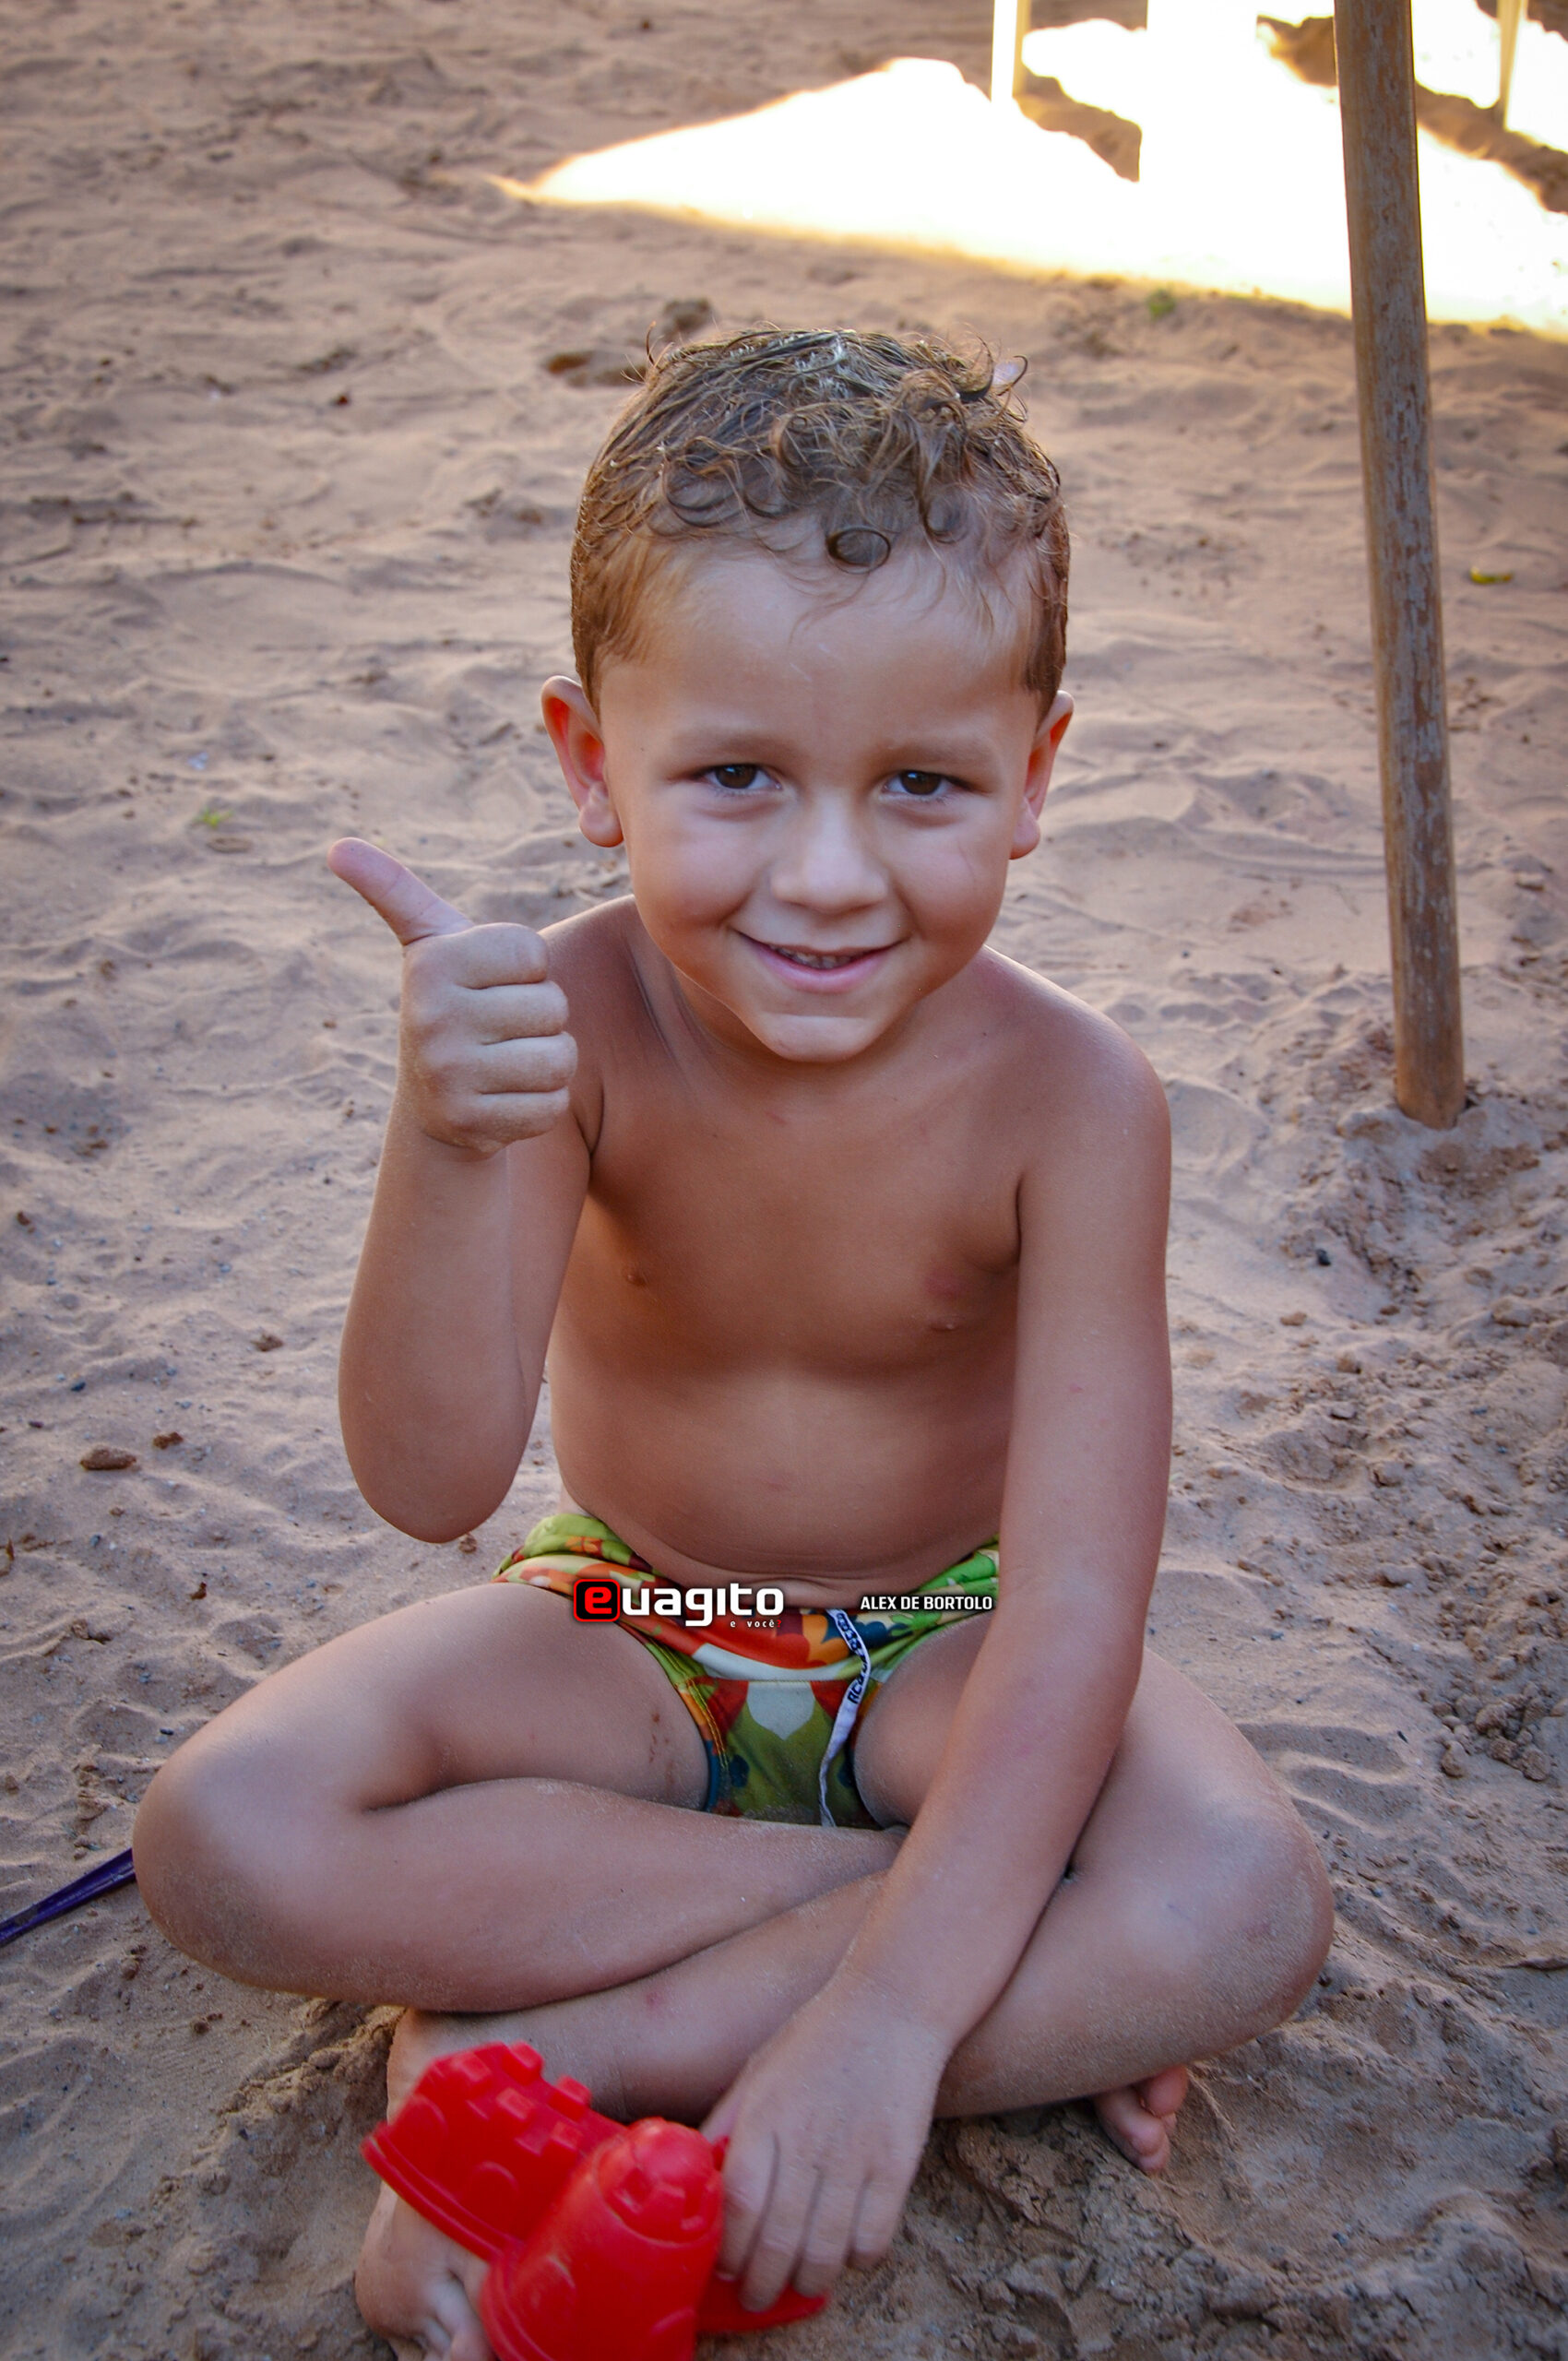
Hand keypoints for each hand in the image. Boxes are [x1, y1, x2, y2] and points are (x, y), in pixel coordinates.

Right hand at [328, 837, 576, 1154]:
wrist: (432, 1103)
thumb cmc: (450, 1003)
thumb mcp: (428, 943)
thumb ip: (396, 890)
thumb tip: (338, 847)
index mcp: (431, 963)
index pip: (533, 952)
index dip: (528, 969)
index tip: (492, 982)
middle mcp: (432, 1017)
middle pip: (552, 1007)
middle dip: (541, 1018)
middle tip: (502, 1028)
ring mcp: (448, 1074)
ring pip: (558, 1059)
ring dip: (550, 1062)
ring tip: (511, 1060)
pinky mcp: (470, 1124)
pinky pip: (551, 1104)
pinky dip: (542, 1103)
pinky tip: (507, 1097)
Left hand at [703, 1976, 948, 2311]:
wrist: (890, 2006)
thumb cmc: (815, 2038)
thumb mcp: (759, 2071)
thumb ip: (729, 2123)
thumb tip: (698, 2172)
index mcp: (765, 2116)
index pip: (737, 2206)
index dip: (727, 2249)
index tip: (723, 2265)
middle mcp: (806, 2141)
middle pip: (778, 2242)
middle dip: (761, 2284)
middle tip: (756, 2295)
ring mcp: (854, 2156)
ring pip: (826, 2252)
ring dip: (808, 2280)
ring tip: (799, 2282)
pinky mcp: (896, 2164)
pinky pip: (874, 2239)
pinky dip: (857, 2259)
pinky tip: (847, 2251)